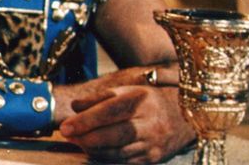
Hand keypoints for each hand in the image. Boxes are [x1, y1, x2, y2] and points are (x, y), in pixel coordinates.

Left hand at [59, 84, 194, 163]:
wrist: (183, 117)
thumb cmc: (146, 102)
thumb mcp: (125, 90)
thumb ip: (98, 97)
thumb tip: (75, 107)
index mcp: (141, 101)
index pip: (110, 111)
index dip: (86, 120)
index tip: (65, 126)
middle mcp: (150, 124)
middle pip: (115, 135)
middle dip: (87, 137)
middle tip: (67, 134)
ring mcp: (153, 145)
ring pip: (118, 153)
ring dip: (93, 149)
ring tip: (77, 140)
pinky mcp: (154, 159)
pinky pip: (124, 162)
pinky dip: (105, 157)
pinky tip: (92, 150)